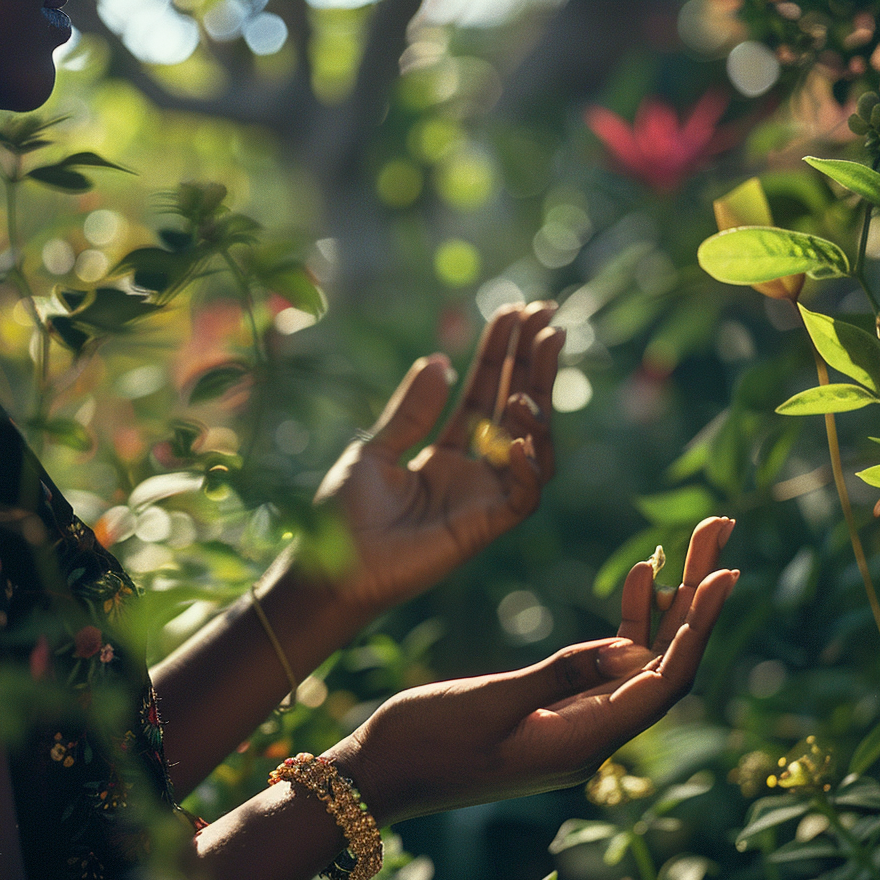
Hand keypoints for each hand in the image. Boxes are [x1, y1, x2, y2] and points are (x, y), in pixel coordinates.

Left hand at [313, 302, 564, 618]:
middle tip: (547, 314)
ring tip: (539, 355)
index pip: (484, 395)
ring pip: (535, 448)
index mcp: (445, 454)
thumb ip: (413, 411)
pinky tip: (519, 434)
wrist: (332, 568)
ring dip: (540, 401)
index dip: (500, 355)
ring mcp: (483, 500)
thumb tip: (440, 360)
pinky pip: (526, 495)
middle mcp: (472, 474)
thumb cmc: (345, 515)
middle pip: (516, 410)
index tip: (515, 311)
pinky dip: (529, 465)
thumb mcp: (376, 450)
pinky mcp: (486, 527)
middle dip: (532, 363)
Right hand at [333, 517, 737, 824]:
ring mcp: (575, 724)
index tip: (726, 572)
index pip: (663, 681)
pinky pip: (607, 663)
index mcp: (582, 742)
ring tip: (686, 542)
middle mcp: (592, 736)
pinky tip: (637, 579)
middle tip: (719, 529)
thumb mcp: (490, 703)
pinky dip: (624, 621)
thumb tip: (631, 647)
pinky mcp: (555, 711)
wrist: (379, 775)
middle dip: (694, 597)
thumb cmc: (424, 741)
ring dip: (666, 603)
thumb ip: (560, 676)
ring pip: (640, 658)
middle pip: (663, 662)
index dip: (699, 627)